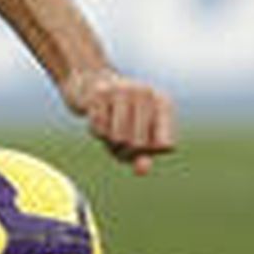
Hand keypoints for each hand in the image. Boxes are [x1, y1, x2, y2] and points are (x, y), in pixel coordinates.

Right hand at [59, 68, 176, 174]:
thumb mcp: (135, 136)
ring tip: (108, 130)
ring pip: (119, 138)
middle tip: (118, 140)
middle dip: (126, 151)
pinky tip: (96, 118)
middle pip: (140, 145)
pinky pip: (99, 130)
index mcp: (163, 102)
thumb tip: (142, 170)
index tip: (142, 145)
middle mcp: (145, 93)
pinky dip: (96, 132)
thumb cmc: (118, 115)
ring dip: (110, 142)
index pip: (165, 145)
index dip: (150, 152)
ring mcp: (122, 90)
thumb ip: (142, 156)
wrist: (88, 82)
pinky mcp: (98, 94)